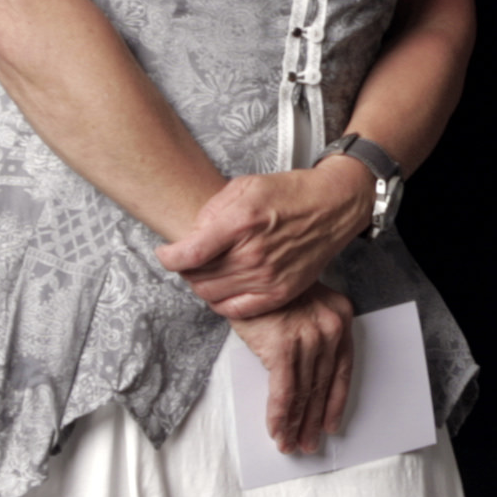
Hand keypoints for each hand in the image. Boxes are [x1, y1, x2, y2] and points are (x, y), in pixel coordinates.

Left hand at [156, 160, 372, 317]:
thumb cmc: (291, 194)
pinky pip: (236, 310)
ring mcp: (268, 277)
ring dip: (200, 284)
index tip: (165, 253)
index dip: (168, 257)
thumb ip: (213, 210)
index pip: (189, 254)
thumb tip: (192, 235)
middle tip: (188, 259)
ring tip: (206, 271)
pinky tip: (222, 288)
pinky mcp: (279, 293)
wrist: (332, 207)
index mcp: (241, 222)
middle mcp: (254, 254)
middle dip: (184, 269)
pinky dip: (220, 302)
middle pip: (197, 277)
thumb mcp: (245, 186)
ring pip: (211, 295)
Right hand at [239, 289, 360, 455]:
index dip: (335, 402)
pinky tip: (277, 431)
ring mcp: (308, 338)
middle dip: (313, 420)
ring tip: (290, 444)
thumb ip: (311, 337)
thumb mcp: (302, 307)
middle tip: (308, 443)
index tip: (330, 424)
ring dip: (295, 424)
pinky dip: (279, 415)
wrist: (247, 268)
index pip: (341, 371)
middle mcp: (330, 329)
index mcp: (340, 318)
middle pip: (322, 386)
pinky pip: (284, 392)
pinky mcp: (283, 347)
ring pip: (303, 393)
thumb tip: (305, 379)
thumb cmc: (270, 289)